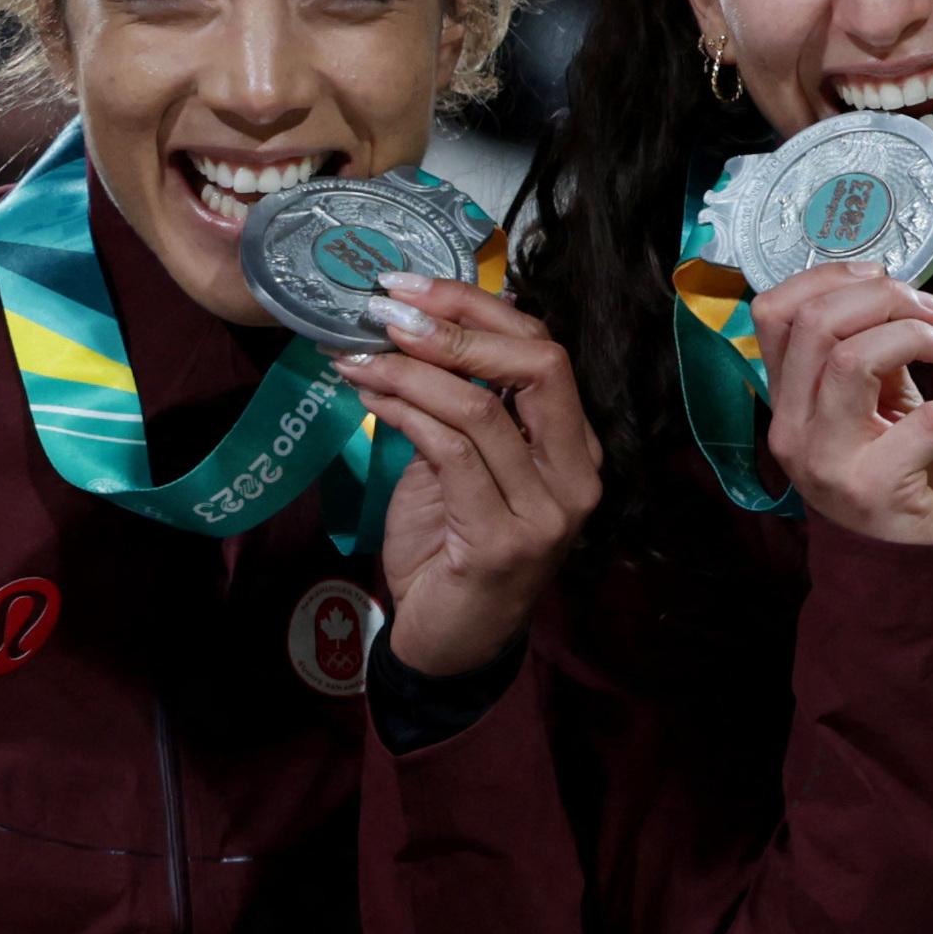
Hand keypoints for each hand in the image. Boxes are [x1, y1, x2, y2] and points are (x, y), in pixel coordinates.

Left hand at [340, 280, 603, 681]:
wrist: (448, 647)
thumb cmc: (450, 552)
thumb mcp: (459, 468)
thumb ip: (459, 410)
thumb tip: (417, 329)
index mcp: (574, 448)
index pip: (547, 351)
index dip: (480, 308)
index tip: (411, 286)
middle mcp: (577, 475)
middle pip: (538, 365)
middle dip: (457, 326)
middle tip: (387, 309)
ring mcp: (547, 513)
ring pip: (482, 409)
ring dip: (408, 371)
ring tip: (356, 354)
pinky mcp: (501, 543)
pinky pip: (451, 454)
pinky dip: (404, 413)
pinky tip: (367, 396)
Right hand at [744, 256, 932, 545]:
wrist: (901, 563)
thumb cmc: (894, 475)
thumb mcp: (874, 409)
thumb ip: (871, 357)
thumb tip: (894, 297)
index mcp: (786, 399)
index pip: (773, 313)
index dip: (828, 278)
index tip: (884, 278)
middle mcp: (792, 426)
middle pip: (814, 325)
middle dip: (883, 299)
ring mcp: (825, 458)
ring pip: (851, 360)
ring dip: (914, 338)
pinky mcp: (871, 486)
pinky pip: (925, 422)